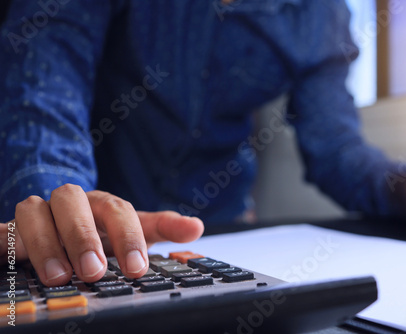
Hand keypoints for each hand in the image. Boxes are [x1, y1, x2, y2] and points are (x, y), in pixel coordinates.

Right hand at [0, 184, 203, 285]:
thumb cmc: (103, 231)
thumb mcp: (135, 230)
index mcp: (102, 202)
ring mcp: (38, 213)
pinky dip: (7, 243)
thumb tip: (196, 227)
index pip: (118, 209)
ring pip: (33, 211)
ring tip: (60, 277)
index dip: (128, 237)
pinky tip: (15, 264)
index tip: (138, 268)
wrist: (63, 223)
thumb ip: (163, 228)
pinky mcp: (10, 231)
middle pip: (72, 201)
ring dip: (46, 242)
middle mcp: (70, 203)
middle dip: (84, 235)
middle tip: (95, 271)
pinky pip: (3, 232)